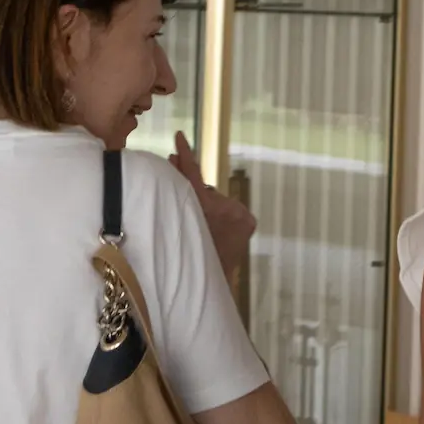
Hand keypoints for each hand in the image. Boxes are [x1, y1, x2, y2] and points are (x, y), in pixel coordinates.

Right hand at [170, 131, 256, 277]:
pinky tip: (214, 225)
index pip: (193, 175)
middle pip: (204, 189)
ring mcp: (240, 215)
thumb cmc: (189, 257)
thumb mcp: (178, 223)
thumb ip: (179, 195)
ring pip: (216, 201)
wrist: (209, 288)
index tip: (180, 136)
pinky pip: (229, 210)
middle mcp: (227, 208)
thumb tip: (175, 165)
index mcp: (205, 209)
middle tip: (176, 165)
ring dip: (206, 204)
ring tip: (198, 221)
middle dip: (190, 184)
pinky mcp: (248, 220)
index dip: (186, 154)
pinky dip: (219, 213)